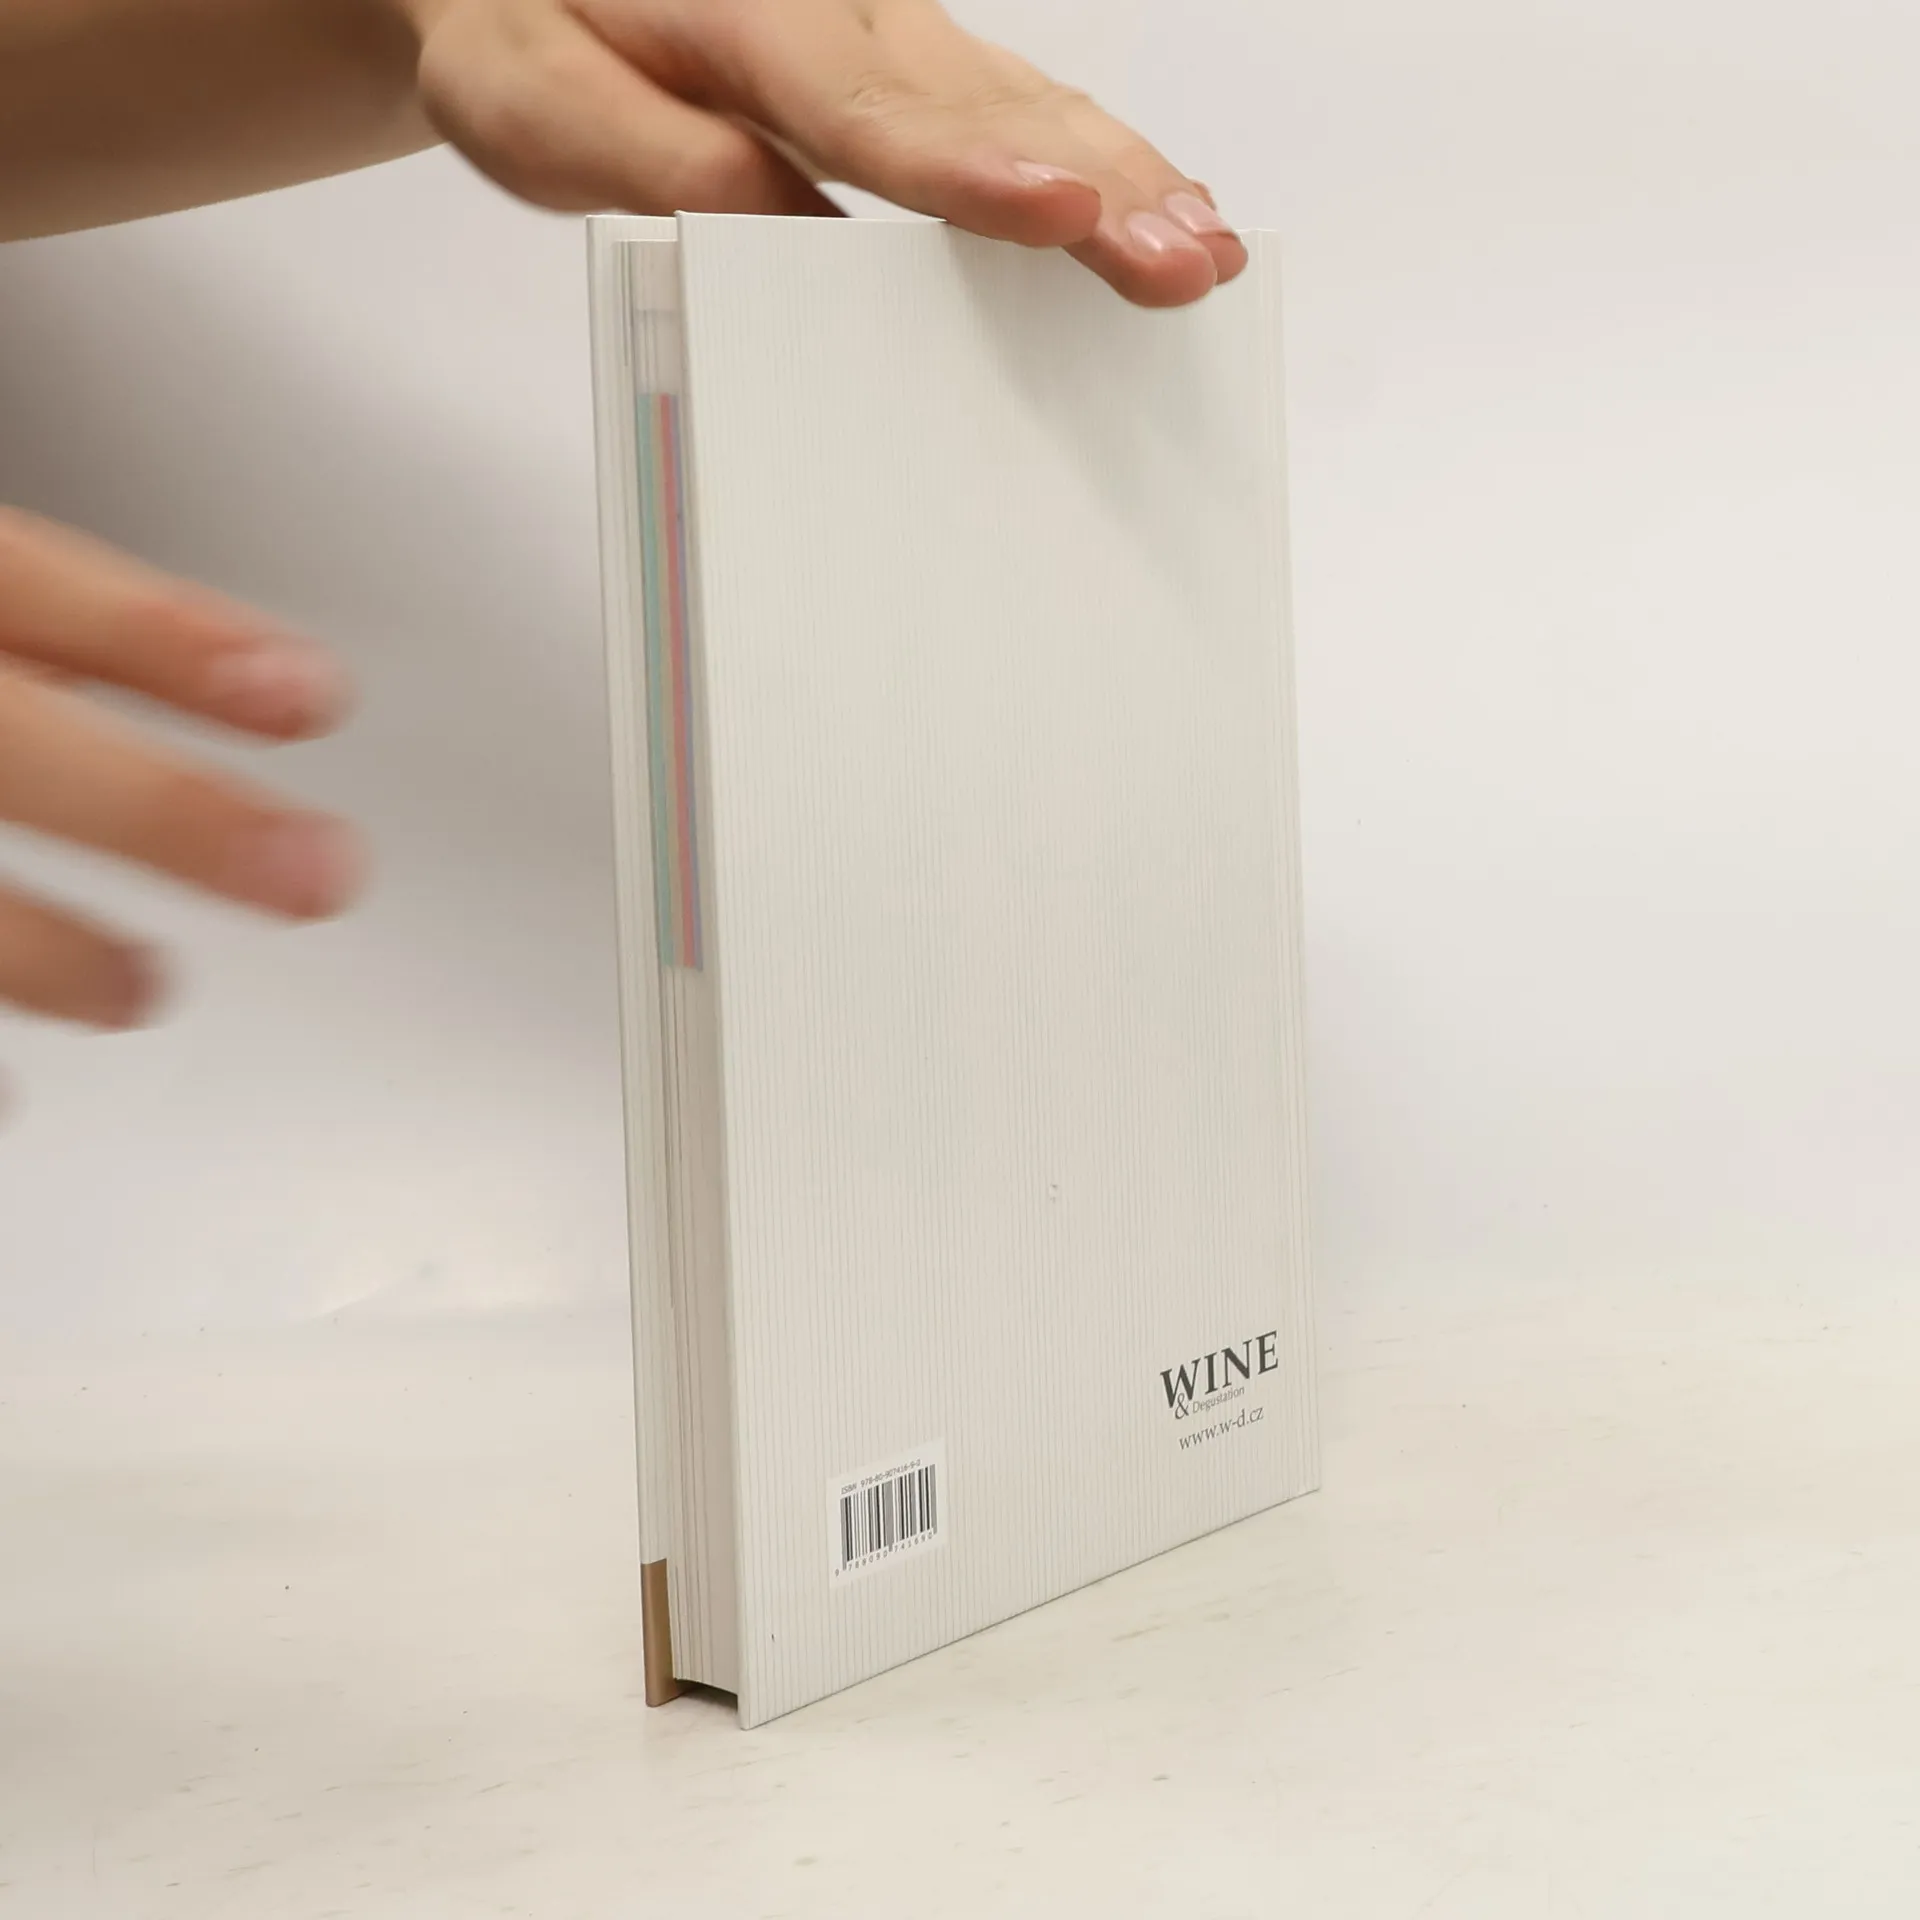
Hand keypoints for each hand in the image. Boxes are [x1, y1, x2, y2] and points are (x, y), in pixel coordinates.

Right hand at [0, 510, 361, 1030]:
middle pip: (10, 740)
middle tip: (319, 874)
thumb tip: (253, 682)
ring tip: (141, 992)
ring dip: (40, 949)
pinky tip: (15, 1091)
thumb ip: (62, 632)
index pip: (32, 581)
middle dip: (163, 811)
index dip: (170, 638)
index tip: (315, 693)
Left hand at [399, 0, 1243, 306]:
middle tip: (1186, 259)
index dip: (976, 172)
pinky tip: (1164, 201)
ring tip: (1207, 244)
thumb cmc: (531, 35)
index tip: (1064, 214)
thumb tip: (777, 222)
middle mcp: (844, 23)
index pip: (875, 117)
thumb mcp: (535, 107)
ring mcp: (892, 38)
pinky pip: (1020, 105)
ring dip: (1129, 175)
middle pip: (992, 110)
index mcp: (748, 30)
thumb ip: (650, 162)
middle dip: (1104, 189)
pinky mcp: (912, 65)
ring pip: (1030, 101)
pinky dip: (1102, 156)